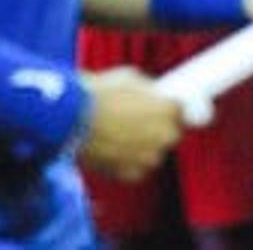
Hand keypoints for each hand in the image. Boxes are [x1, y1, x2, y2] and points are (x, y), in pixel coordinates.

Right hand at [77, 67, 181, 181]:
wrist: (71, 118)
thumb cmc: (97, 95)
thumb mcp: (129, 79)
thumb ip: (147, 91)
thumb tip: (151, 95)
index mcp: (169, 109)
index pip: (181, 112)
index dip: (168, 110)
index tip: (160, 109)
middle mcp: (165, 136)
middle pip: (169, 135)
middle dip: (156, 129)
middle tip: (136, 122)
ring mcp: (149, 158)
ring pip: (151, 153)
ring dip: (140, 146)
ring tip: (117, 134)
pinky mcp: (131, 174)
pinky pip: (134, 167)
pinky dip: (125, 161)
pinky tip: (110, 148)